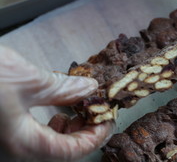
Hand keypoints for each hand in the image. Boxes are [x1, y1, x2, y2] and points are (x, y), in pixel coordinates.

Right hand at [0, 45, 113, 160]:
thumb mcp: (29, 80)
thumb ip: (63, 89)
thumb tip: (90, 90)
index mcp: (22, 144)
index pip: (72, 151)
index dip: (96, 136)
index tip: (110, 118)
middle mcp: (11, 149)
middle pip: (60, 150)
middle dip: (84, 131)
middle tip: (98, 111)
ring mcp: (4, 141)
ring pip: (46, 143)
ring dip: (68, 127)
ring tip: (80, 108)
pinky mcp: (1, 127)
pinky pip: (32, 134)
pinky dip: (50, 123)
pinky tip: (56, 108)